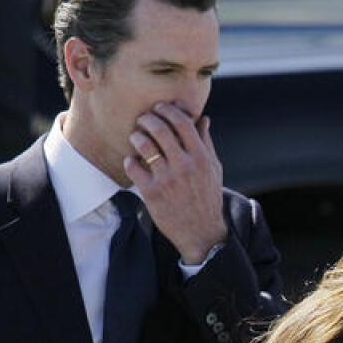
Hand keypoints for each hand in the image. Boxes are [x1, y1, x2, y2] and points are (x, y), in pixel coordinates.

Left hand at [125, 102, 227, 261]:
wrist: (201, 233)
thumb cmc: (207, 198)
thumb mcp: (213, 170)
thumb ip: (206, 143)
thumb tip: (203, 118)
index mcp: (200, 158)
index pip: (182, 122)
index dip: (167, 110)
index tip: (159, 109)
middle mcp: (184, 166)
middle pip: (160, 129)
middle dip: (148, 119)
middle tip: (143, 120)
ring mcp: (167, 180)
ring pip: (144, 145)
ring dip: (136, 136)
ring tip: (136, 137)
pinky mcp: (152, 193)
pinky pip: (133, 167)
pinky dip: (130, 160)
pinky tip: (133, 162)